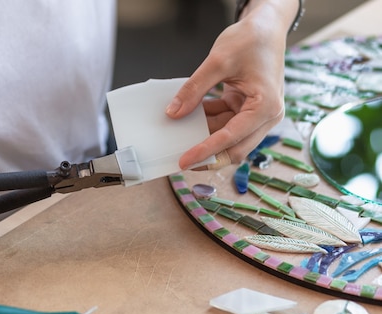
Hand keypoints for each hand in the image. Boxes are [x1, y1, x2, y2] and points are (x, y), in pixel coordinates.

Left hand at [166, 4, 291, 169]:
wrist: (266, 26)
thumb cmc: (251, 40)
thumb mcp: (217, 62)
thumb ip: (194, 89)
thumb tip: (174, 113)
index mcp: (265, 107)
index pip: (231, 138)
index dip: (205, 151)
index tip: (184, 160)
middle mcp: (266, 115)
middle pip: (235, 148)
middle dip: (208, 156)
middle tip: (181, 162)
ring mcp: (257, 114)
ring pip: (228, 139)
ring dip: (206, 138)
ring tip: (180, 139)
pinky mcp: (247, 109)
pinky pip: (225, 124)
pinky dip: (208, 124)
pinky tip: (189, 120)